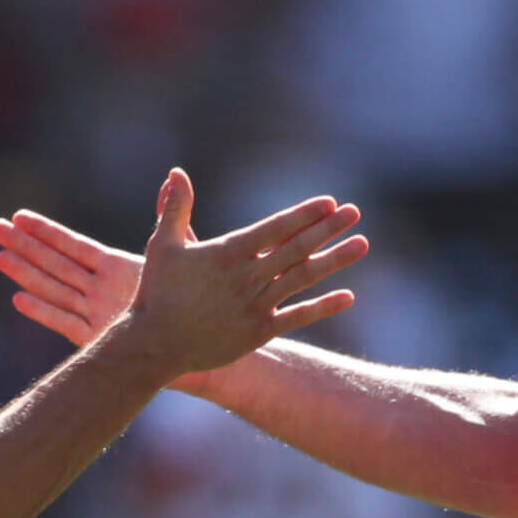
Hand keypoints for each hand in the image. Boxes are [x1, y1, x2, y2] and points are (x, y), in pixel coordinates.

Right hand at [3, 170, 365, 385]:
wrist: (155, 345)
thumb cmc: (157, 292)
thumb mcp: (163, 245)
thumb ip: (175, 207)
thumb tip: (177, 172)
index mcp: (227, 253)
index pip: (274, 228)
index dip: (303, 214)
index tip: (329, 202)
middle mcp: (247, 278)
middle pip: (296, 248)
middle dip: (327, 229)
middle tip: (354, 212)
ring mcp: (255, 306)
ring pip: (303, 278)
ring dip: (334, 260)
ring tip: (362, 244)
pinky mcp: (259, 331)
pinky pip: (298, 317)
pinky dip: (323, 306)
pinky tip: (348, 295)